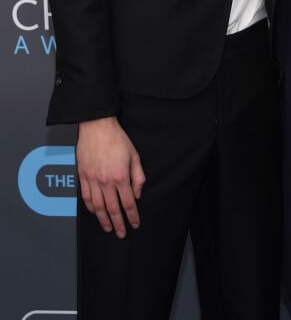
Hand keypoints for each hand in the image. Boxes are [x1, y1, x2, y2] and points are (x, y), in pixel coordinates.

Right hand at [77, 116, 145, 237]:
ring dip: (103, 220)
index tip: (134, 223)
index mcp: (120, 176)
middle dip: (118, 224)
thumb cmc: (117, 139)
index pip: (127, 203)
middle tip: (121, 233)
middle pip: (112, 209)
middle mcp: (105, 181)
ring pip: (97, 207)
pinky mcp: (83, 176)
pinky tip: (95, 213)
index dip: (132, 216)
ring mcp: (92, 180)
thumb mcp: (134, 156)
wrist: (97, 127)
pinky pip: (86, 197)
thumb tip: (137, 194)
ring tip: (108, 228)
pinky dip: (90, 208)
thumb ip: (138, 177)